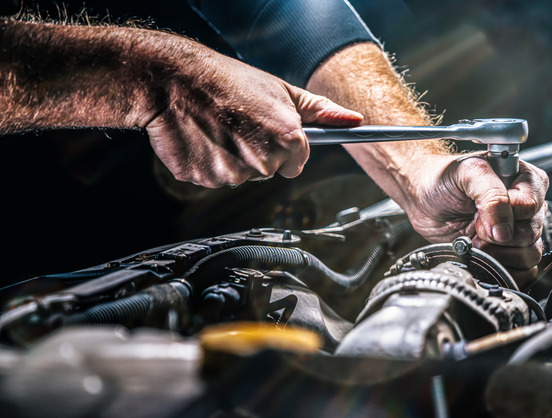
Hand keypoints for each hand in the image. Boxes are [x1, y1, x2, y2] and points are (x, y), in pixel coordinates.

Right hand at [143, 44, 363, 187]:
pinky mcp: (204, 180)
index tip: (269, 131)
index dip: (284, 147)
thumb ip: (321, 112)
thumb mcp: (282, 91)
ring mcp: (233, 174)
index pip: (298, 163)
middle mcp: (263, 162)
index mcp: (288, 140)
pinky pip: (214, 178)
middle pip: (269, 171)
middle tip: (239, 124)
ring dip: (232, 158)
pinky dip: (208, 163)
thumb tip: (355, 121)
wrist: (173, 81)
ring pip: (241, 176)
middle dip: (258, 152)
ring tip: (219, 128)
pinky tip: (203, 138)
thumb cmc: (230, 83)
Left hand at [403, 153, 548, 285]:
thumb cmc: (443, 178)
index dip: (504, 214)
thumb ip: (491, 195)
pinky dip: (501, 267)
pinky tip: (483, 253)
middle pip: (531, 233)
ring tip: (477, 239)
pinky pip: (524, 270)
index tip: (479, 211)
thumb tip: (504, 231)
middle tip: (475, 225)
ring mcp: (518, 230)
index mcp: (525, 180)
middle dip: (497, 235)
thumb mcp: (467, 173)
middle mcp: (526, 207)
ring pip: (530, 254)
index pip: (530, 205)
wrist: (423, 198)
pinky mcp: (508, 252)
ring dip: (498, 253)